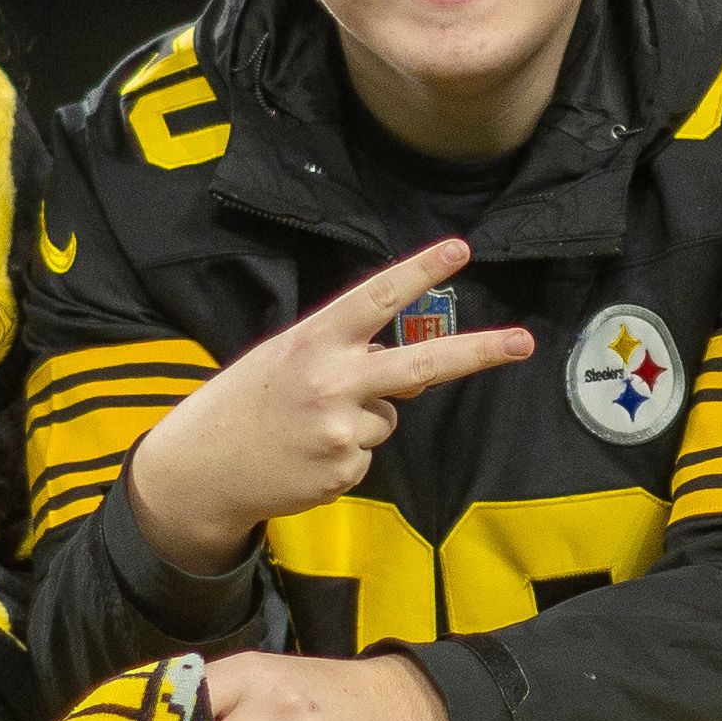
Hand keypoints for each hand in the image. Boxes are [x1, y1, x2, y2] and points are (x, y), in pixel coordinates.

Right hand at [123, 239, 536, 577]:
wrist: (199, 469)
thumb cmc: (245, 403)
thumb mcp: (284, 358)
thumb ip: (343, 354)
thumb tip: (408, 375)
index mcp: (313, 341)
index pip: (375, 298)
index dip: (420, 272)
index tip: (460, 250)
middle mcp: (331, 381)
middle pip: (419, 364)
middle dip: (477, 352)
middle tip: (522, 343)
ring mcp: (340, 430)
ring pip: (389, 417)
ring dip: (363, 420)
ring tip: (309, 427)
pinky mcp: (344, 470)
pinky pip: (368, 455)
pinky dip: (346, 454)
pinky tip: (307, 455)